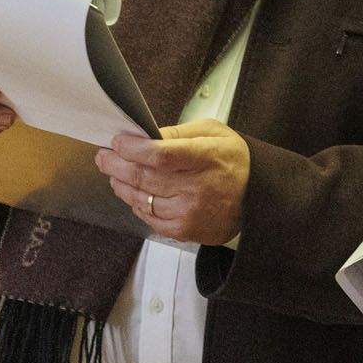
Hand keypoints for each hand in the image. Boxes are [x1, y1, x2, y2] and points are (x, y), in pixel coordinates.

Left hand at [97, 118, 249, 245]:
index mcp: (206, 157)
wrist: (258, 196)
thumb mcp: (214, 132)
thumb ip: (179, 132)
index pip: (159, 155)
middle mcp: (197, 187)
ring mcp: (189, 212)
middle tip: (104, 157)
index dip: (132, 149)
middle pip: (143, 177)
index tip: (117, 142)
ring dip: (122, 185)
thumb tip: (145, 135)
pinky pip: (149, 219)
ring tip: (115, 174)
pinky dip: (136, 205)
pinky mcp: (185, 230)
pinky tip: (134, 194)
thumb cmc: (234, 161)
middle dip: (116, 165)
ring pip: (141, 199)